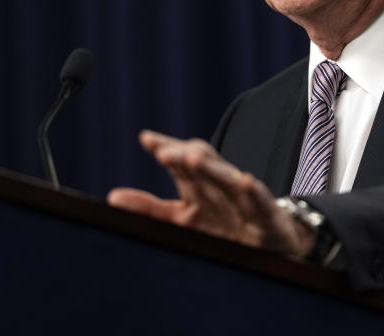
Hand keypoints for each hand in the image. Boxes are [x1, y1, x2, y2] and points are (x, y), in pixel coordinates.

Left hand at [107, 130, 315, 258]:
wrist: (271, 245)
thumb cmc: (224, 226)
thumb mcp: (182, 219)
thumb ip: (148, 209)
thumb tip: (112, 197)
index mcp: (198, 186)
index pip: (181, 160)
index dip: (165, 148)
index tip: (147, 139)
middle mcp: (219, 186)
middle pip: (202, 163)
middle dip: (184, 155)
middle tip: (165, 151)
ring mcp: (242, 198)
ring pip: (227, 177)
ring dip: (211, 167)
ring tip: (194, 157)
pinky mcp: (264, 214)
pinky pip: (259, 201)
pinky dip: (252, 191)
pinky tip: (245, 182)